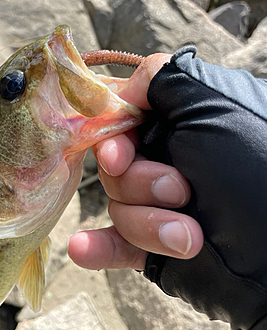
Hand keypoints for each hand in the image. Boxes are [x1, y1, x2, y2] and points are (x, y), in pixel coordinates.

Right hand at [68, 54, 203, 269]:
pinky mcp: (153, 244)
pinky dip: (97, 247)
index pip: (120, 116)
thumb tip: (122, 87)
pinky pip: (112, 244)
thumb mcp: (216, 108)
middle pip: (113, 163)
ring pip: (116, 205)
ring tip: (189, 237)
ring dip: (145, 223)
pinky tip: (81, 249)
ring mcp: (158, 204)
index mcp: (180, 123)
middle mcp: (168, 159)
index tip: (120, 155)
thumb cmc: (259, 172)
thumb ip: (163, 79)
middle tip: (181, 191)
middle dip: (141, 182)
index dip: (111, 134)